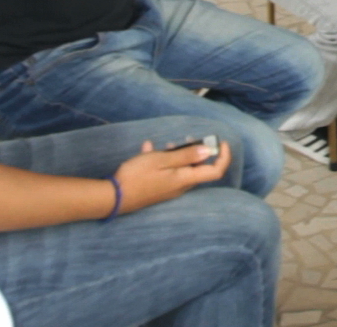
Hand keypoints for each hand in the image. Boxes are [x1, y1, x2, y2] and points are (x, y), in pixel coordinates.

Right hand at [112, 139, 232, 215]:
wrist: (113, 198)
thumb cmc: (137, 176)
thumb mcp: (161, 160)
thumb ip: (185, 155)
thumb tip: (208, 151)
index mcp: (185, 179)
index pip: (215, 171)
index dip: (223, 157)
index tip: (222, 142)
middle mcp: (180, 187)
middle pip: (197, 168)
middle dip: (196, 151)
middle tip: (188, 138)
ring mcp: (168, 189)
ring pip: (181, 169)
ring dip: (178, 154)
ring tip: (167, 143)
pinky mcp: (157, 189)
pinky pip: (166, 172)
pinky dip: (161, 159)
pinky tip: (147, 148)